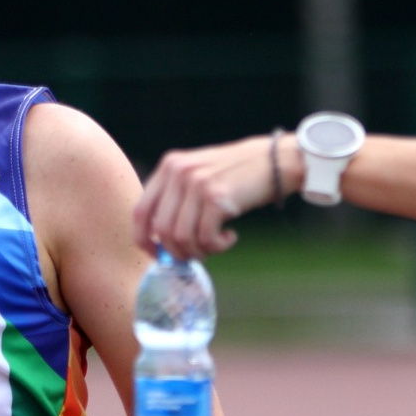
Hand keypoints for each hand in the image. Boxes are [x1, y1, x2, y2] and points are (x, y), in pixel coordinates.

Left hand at [133, 134, 295, 256]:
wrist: (275, 160)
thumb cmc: (237, 174)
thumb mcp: (198, 174)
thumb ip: (177, 199)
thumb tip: (161, 241)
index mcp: (169, 166)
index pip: (140, 211)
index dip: (144, 239)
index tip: (157, 254)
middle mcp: (178, 172)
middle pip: (162, 230)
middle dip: (178, 251)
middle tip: (197, 254)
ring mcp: (197, 183)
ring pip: (182, 238)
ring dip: (200, 251)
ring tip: (215, 245)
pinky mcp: (216, 197)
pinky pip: (206, 238)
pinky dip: (217, 246)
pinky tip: (230, 237)